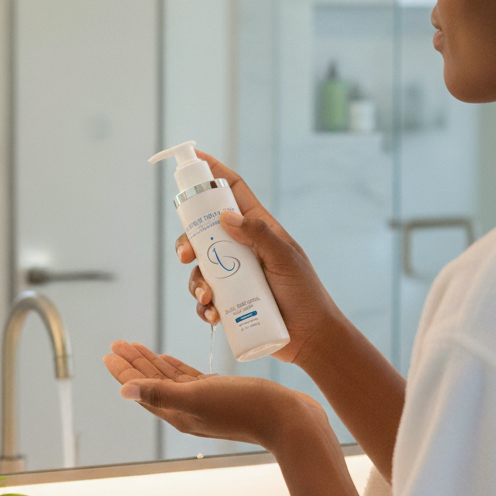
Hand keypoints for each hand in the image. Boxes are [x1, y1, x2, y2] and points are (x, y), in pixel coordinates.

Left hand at [103, 340, 327, 452]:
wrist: (287, 419)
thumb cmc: (244, 407)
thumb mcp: (198, 397)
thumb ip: (162, 393)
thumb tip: (124, 392)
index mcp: (178, 412)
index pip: (143, 390)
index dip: (125, 372)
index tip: (109, 354)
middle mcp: (188, 409)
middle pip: (152, 383)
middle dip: (134, 364)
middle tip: (117, 344)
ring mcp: (205, 403)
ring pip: (169, 379)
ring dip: (152, 363)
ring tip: (135, 346)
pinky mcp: (221, 394)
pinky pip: (190, 379)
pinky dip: (176, 368)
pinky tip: (168, 359)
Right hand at [176, 151, 342, 369]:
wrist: (311, 338)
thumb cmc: (305, 293)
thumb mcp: (285, 258)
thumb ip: (258, 235)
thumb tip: (225, 217)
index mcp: (259, 228)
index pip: (233, 191)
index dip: (213, 172)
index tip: (193, 158)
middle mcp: (243, 247)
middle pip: (204, 231)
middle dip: (187, 240)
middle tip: (184, 254)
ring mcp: (234, 274)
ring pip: (200, 267)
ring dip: (197, 282)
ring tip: (210, 299)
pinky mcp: (229, 301)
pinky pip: (205, 299)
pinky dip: (203, 307)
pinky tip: (213, 315)